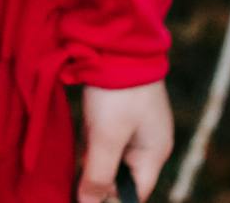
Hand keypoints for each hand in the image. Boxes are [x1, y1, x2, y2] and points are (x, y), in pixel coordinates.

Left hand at [76, 80, 173, 201]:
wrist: (118, 41)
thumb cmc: (118, 92)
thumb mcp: (106, 137)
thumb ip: (98, 174)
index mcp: (155, 152)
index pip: (133, 193)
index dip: (108, 200)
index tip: (82, 197)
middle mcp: (148, 142)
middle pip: (120, 176)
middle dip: (97, 179)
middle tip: (74, 178)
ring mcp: (134, 125)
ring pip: (109, 156)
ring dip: (91, 159)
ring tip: (75, 158)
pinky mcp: (119, 110)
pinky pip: (103, 137)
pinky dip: (90, 140)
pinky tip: (78, 136)